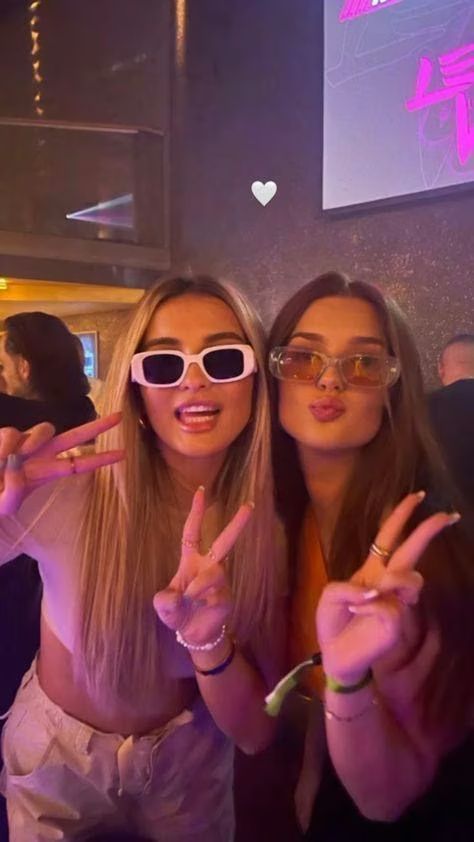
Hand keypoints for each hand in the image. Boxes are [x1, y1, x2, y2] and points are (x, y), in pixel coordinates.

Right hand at [0, 413, 123, 515]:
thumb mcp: (5, 505)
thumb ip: (13, 490)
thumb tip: (15, 461)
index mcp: (45, 472)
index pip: (78, 464)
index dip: (100, 459)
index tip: (124, 454)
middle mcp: (39, 454)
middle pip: (73, 437)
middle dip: (96, 427)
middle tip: (119, 417)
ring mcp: (23, 442)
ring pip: (42, 430)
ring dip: (32, 444)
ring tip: (9, 463)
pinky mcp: (6, 436)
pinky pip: (12, 434)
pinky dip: (5, 447)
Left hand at [153, 487, 252, 646]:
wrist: (192, 635)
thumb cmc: (177, 612)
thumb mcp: (162, 605)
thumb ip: (164, 600)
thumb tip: (178, 596)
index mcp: (190, 560)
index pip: (193, 532)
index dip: (196, 512)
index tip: (201, 491)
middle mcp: (208, 566)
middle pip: (225, 541)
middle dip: (237, 524)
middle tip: (249, 506)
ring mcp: (219, 582)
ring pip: (216, 572)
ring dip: (200, 584)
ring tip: (189, 596)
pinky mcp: (225, 597)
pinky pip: (217, 592)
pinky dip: (203, 599)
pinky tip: (199, 606)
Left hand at [316, 492, 458, 685]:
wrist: (336, 654)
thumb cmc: (334, 622)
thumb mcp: (329, 595)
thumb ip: (347, 587)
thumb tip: (375, 591)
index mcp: (372, 569)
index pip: (389, 537)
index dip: (401, 515)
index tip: (418, 496)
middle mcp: (387, 582)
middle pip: (412, 550)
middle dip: (429, 530)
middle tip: (448, 515)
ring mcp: (395, 602)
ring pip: (410, 578)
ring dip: (394, 579)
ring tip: (377, 590)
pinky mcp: (397, 622)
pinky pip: (389, 605)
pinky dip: (371, 607)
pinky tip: (360, 614)